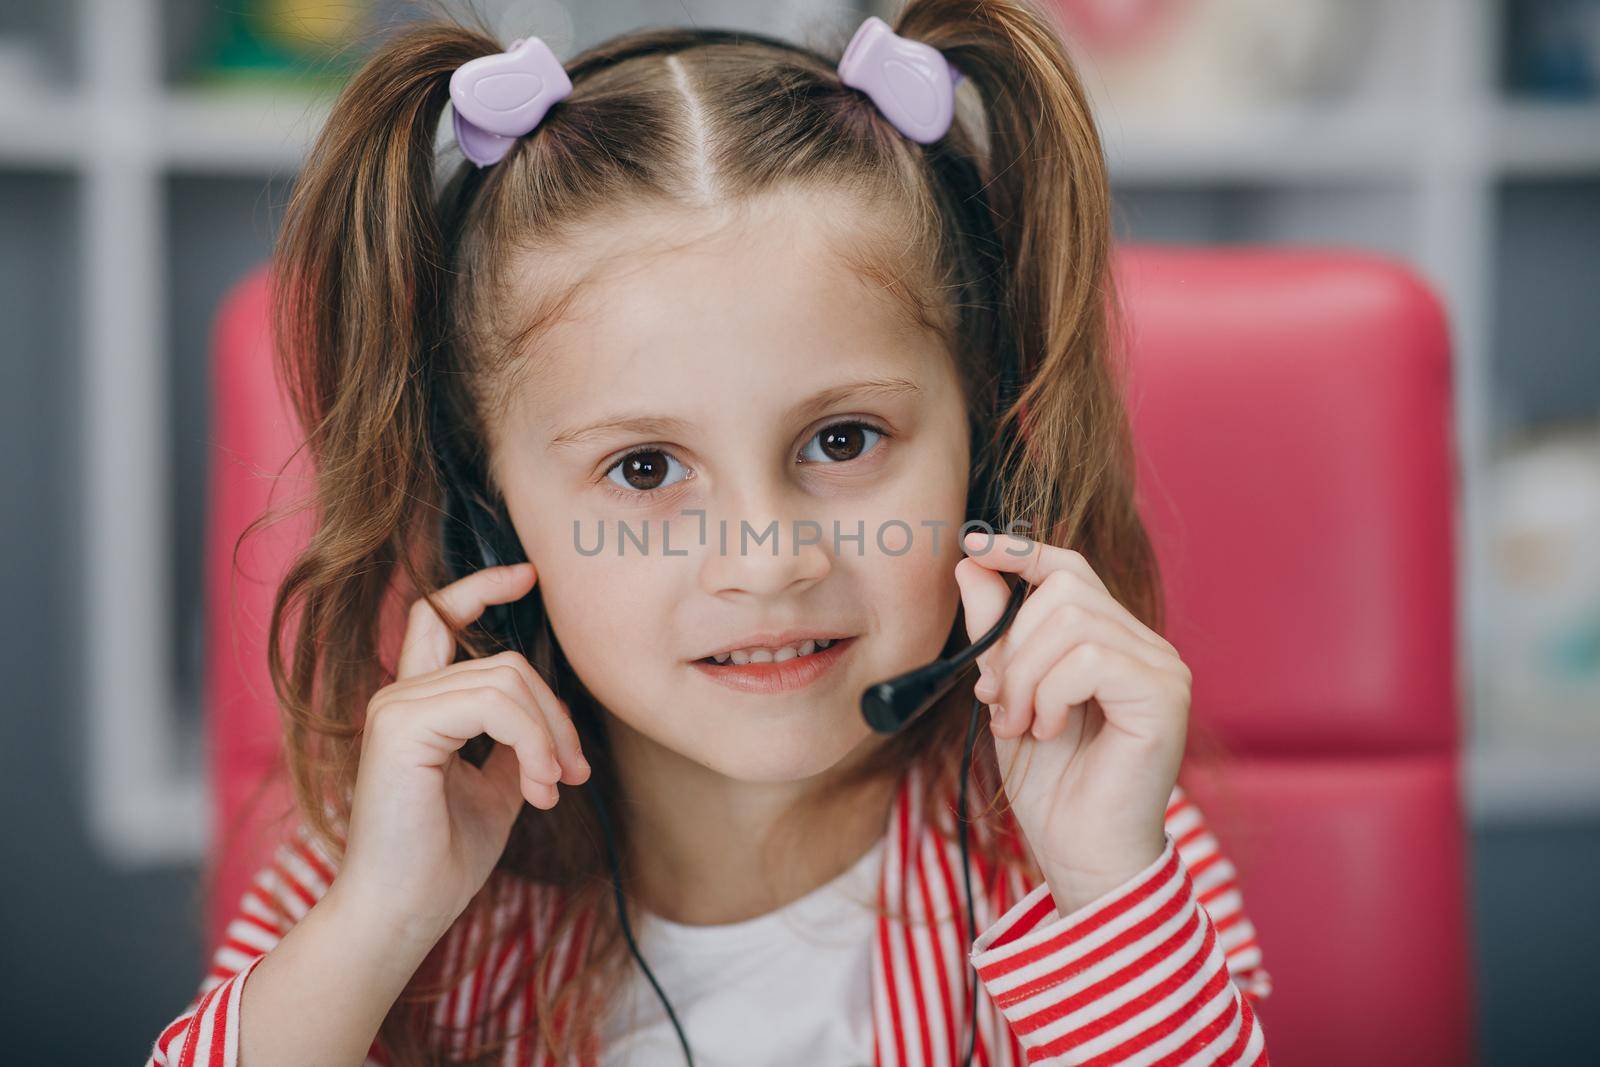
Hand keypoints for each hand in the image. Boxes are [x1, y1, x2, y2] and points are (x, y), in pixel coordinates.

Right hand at [330, 562, 590, 948]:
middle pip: (505, 661)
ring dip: (549, 736)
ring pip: (506, 680)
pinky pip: (495, 704)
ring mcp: (395, 707)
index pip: (438, 617)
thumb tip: (549, 726)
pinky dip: (533, 742)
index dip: (481, 586)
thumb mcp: (492, 792)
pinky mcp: (401, 726)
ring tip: (554, 789)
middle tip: (576, 773)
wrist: (401, 915)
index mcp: (415, 705)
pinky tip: (539, 788)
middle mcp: (399, 697)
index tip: (528, 575)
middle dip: (555, 713)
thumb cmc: (440, 863)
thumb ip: (512, 748)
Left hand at [953, 531, 1188, 912]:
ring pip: (1072, 623)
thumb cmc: (1050, 784)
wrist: (1080, 853)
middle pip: (1064, 589)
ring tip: (1021, 725)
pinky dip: (1051, 694)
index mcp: (1111, 641)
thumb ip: (995, 633)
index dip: (1020, 550)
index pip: (1069, 569)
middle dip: (1013, 644)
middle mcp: (1144, 645)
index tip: (971, 545)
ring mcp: (1161, 667)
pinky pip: (1089, 658)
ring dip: (1027, 677)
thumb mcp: (1006, 694)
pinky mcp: (1164, 694)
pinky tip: (1049, 731)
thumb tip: (970, 562)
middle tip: (999, 702)